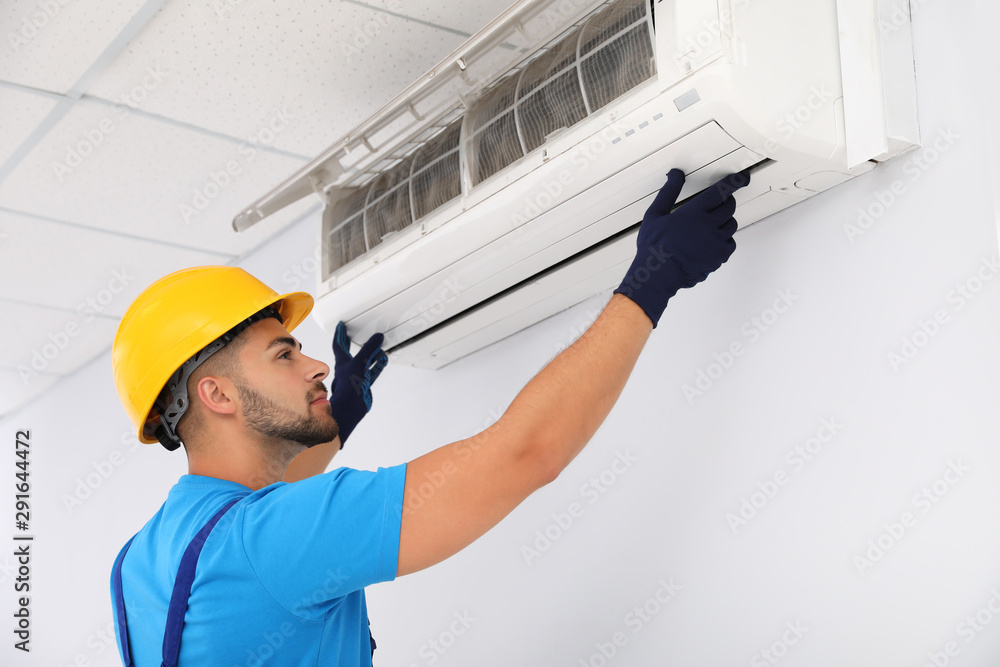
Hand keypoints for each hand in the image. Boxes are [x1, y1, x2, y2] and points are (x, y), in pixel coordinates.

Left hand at [328, 322, 387, 447]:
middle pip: (350, 352)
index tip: (341, 326)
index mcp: (342, 361)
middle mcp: (348, 368)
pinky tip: (382, 360)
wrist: (351, 407)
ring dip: (370, 354)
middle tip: (353, 335)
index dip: (340, 334)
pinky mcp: (364, 384)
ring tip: (377, 346)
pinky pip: (372, 371)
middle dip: (352, 343)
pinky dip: (378, 364)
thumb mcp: (359, 362)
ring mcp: (356, 377)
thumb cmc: (348, 387)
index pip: (339, 344)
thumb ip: (369, 349)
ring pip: (364, 361)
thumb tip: (377, 337)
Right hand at [613, 168, 749, 327]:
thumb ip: (669, 191)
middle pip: (730, 207)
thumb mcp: (655, 214)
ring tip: (711, 224)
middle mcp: (709, 225)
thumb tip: (676, 174)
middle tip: (720, 202)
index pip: (721, 191)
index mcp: (694, 212)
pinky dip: (724, 240)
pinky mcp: (719, 256)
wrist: (658, 275)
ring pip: (731, 225)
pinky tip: (710, 242)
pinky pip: (730, 243)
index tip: (743, 178)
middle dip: (727, 202)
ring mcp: (716, 242)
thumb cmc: (654, 246)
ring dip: (725, 221)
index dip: (735, 182)